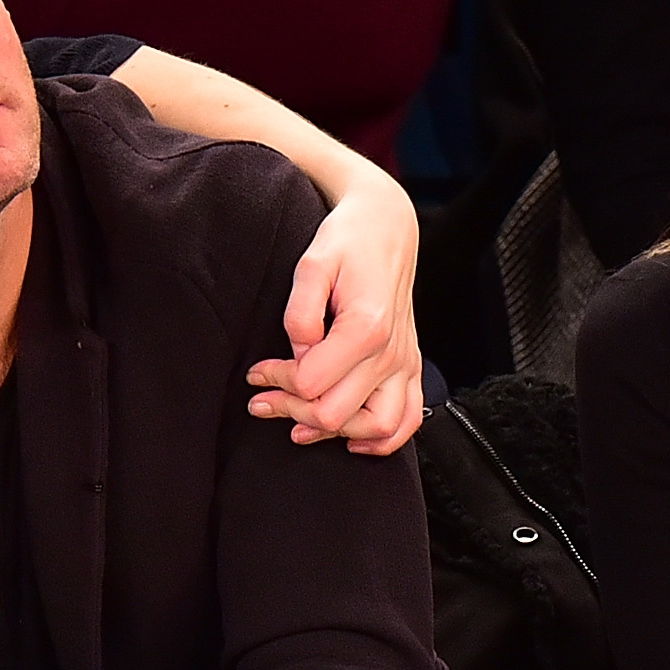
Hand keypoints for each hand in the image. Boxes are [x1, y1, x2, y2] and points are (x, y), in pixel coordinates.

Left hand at [247, 165, 423, 453]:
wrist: (387, 228)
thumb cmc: (347, 242)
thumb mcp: (311, 264)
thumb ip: (300, 313)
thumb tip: (299, 354)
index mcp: (367, 327)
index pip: (310, 383)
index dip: (276, 381)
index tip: (257, 371)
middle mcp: (392, 351)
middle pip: (335, 413)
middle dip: (290, 409)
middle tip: (262, 398)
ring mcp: (405, 362)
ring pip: (375, 427)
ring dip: (332, 433)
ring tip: (297, 423)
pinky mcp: (411, 367)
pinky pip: (407, 421)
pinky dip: (382, 440)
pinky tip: (349, 439)